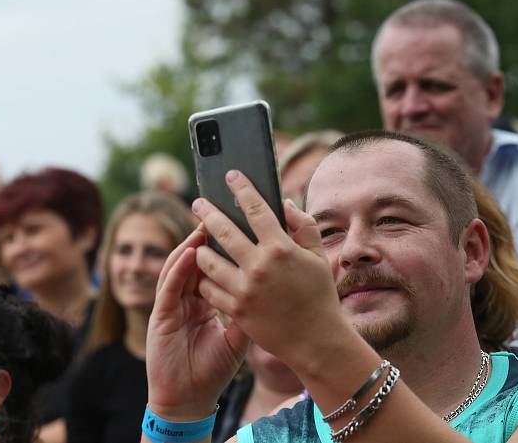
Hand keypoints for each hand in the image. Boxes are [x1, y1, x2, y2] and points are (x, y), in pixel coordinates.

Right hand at [146, 227, 249, 419]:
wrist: (190, 399)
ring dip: (190, 244)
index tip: (240, 225)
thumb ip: (249, 308)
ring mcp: (172, 305)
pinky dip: (179, 268)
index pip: (212, 265)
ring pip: (179, 267)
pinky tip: (190, 253)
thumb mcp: (239, 335)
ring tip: (205, 224)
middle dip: (206, 236)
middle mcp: (186, 298)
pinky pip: (169, 287)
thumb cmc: (213, 369)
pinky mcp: (160, 316)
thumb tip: (273, 284)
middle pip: (196, 260)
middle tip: (222, 212)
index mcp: (203, 301)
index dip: (223, 246)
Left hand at [192, 170, 347, 368]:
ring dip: (201, 248)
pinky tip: (206, 273)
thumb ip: (304, 226)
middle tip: (198, 203)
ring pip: (208, 260)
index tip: (231, 176)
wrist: (316, 340)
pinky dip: (205, 278)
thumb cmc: (319, 296)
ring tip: (199, 243)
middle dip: (207, 212)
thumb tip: (285, 204)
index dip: (242, 188)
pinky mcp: (236, 310)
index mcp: (281, 248)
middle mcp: (260, 266)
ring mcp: (245, 289)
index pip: (256, 208)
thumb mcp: (318, 257)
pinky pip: (209, 288)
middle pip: (223, 230)